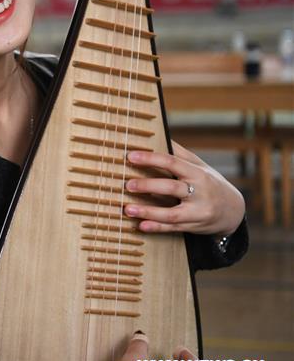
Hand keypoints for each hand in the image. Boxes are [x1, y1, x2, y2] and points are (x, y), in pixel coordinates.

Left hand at [123, 141, 245, 235]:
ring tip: (127, 209)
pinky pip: (173, 228)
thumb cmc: (210, 182)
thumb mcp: (199, 165)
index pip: (173, 162)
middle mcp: (199, 192)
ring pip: (171, 213)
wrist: (233, 210)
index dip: (151, 159)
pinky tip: (141, 226)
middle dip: (148, 186)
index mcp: (198, 173)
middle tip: (127, 184)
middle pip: (172, 188)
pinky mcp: (193, 226)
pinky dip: (156, 228)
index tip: (131, 156)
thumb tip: (160, 132)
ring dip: (148, 212)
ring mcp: (197, 212)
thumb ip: (179, 152)